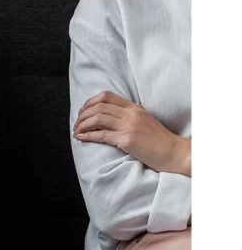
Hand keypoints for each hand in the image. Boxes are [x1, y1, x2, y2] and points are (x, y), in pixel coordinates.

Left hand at [74, 91, 190, 174]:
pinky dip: (87, 136)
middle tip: (76, 125)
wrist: (172, 152)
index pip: (106, 96)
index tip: (82, 112)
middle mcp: (131, 114)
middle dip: (82, 115)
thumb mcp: (142, 121)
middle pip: (98, 106)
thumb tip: (106, 118)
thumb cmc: (157, 140)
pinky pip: (101, 135)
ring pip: (97, 118)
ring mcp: (129, 126)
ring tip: (77, 132)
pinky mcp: (127, 140)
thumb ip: (126, 117)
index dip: (89, 103)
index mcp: (134, 108)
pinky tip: (80, 138)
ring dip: (82, 125)